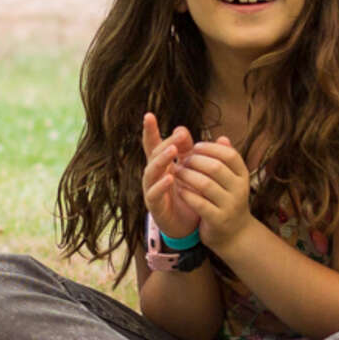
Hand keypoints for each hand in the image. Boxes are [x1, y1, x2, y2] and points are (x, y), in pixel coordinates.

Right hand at [141, 114, 199, 239]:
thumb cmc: (187, 193)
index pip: (154, 145)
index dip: (150, 131)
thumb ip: (187, 151)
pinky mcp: (155, 206)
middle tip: (180, 133)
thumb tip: (184, 129)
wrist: (188, 224)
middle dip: (165, 142)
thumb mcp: (189, 169)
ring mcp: (152, 190)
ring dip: (162, 160)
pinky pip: (154, 194)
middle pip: (154, 155)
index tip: (149, 115)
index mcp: (162, 165)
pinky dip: (161, 185)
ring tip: (173, 150)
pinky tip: (170, 178)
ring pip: (151, 172)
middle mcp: (153, 175)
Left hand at [174, 138, 252, 252]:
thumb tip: (222, 137)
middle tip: (181, 160)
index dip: (209, 148)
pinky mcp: (218, 220)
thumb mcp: (231, 179)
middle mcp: (240, 189)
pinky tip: (179, 189)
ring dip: (187, 176)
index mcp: (243, 175)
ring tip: (176, 172)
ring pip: (205, 184)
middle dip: (194, 161)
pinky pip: (199, 203)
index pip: (228, 154)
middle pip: (215, 167)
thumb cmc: (227, 200)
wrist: (234, 234)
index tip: (194, 147)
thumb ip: (224, 159)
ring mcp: (230, 205)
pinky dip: (187, 194)